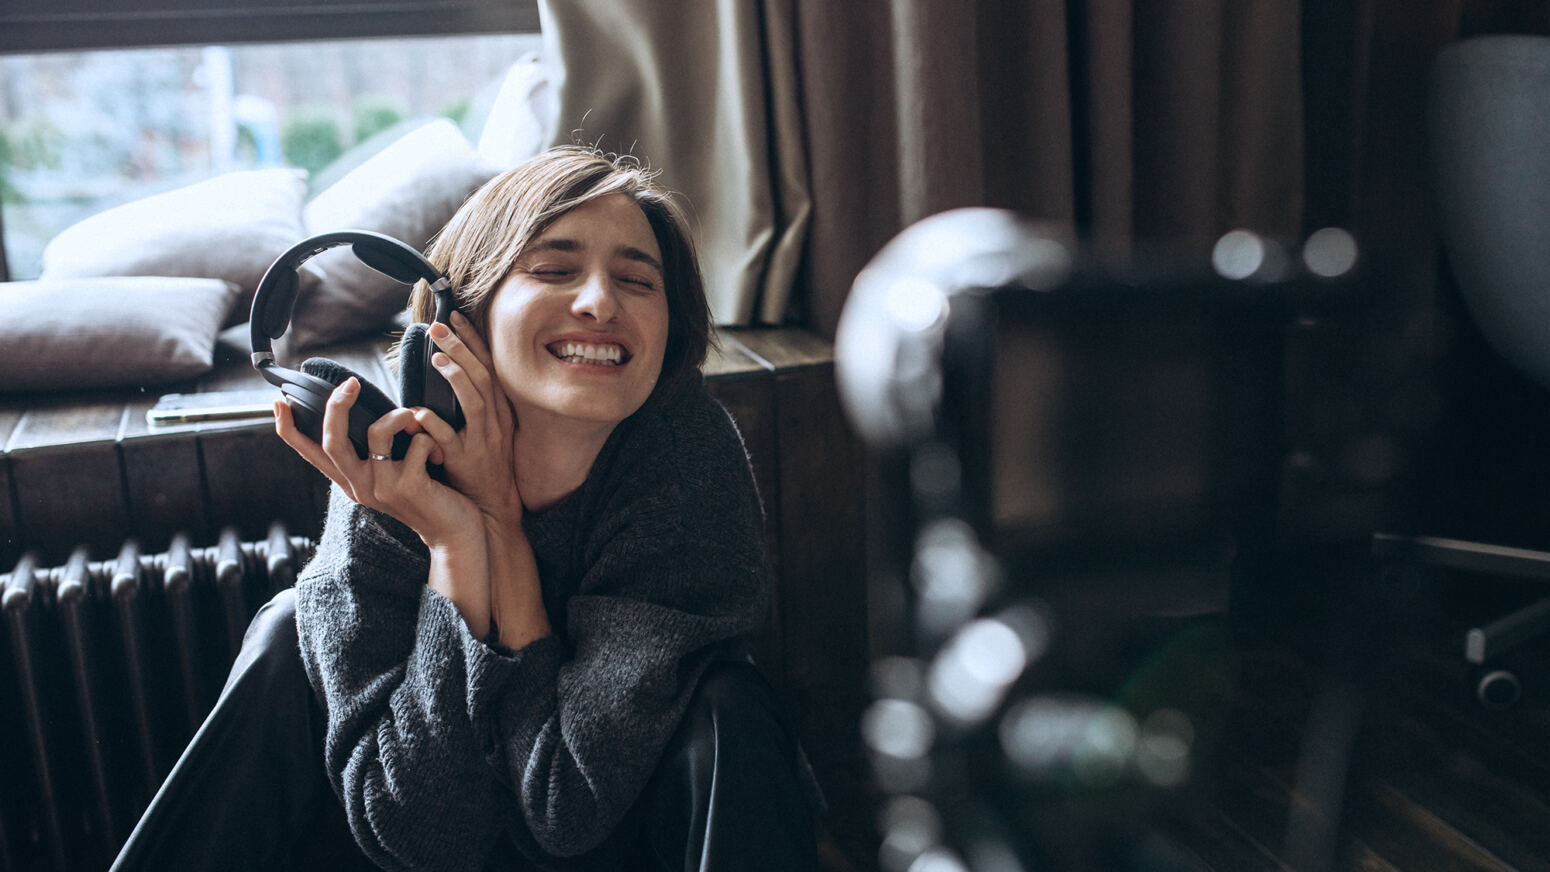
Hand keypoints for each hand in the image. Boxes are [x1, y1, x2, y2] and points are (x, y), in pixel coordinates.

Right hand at [274, 377, 480, 550]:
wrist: (454, 534)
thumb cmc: (427, 495)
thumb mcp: (391, 474)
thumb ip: (376, 450)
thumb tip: (369, 409)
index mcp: (350, 481)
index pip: (310, 453)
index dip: (289, 428)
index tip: (277, 402)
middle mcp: (359, 486)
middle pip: (332, 439)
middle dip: (337, 405)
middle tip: (351, 383)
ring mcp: (382, 488)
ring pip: (378, 431)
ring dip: (401, 416)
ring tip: (416, 422)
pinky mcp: (408, 487)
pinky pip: (417, 442)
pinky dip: (430, 437)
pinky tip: (440, 453)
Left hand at [411, 311, 523, 525]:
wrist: (492, 506)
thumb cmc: (484, 462)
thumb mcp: (487, 426)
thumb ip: (472, 399)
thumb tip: (451, 366)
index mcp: (499, 409)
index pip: (488, 365)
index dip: (473, 340)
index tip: (455, 316)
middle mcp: (495, 421)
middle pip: (482, 377)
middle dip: (462, 349)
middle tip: (439, 326)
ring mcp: (482, 441)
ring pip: (474, 403)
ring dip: (457, 378)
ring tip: (438, 358)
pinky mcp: (465, 462)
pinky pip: (450, 440)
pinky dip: (435, 424)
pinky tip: (419, 411)